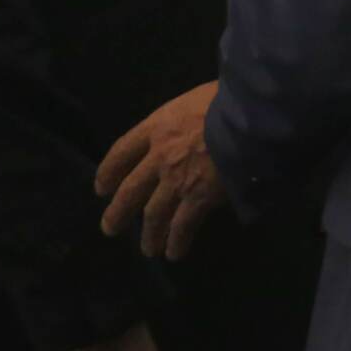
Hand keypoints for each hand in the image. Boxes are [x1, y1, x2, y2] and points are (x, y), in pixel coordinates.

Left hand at [95, 80, 224, 260]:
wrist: (248, 117)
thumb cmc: (229, 98)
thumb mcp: (198, 97)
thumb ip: (188, 116)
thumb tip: (194, 126)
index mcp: (158, 127)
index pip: (122, 150)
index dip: (109, 170)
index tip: (101, 188)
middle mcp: (159, 157)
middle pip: (130, 189)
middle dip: (119, 212)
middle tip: (110, 228)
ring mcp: (176, 180)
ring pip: (154, 213)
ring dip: (149, 234)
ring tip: (149, 250)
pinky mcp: (198, 198)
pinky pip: (183, 225)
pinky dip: (177, 241)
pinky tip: (175, 253)